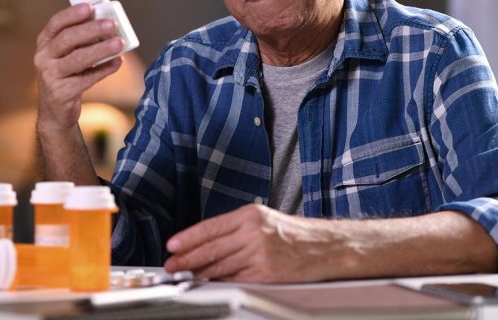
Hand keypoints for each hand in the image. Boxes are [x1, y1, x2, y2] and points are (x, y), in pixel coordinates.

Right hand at [33, 3, 123, 131]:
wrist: (55, 110)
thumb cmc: (66, 74)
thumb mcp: (65, 55)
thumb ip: (81, 40)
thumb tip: (109, 25)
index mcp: (44, 43)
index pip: (55, 23)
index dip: (72, 14)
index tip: (90, 7)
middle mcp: (43, 58)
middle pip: (67, 39)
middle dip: (91, 30)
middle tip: (111, 25)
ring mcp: (50, 76)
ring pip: (78, 59)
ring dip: (101, 50)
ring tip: (119, 43)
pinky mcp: (61, 93)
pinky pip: (87, 79)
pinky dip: (104, 69)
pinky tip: (117, 62)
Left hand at [163, 204, 342, 282]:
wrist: (326, 247)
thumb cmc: (295, 234)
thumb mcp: (264, 219)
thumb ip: (236, 228)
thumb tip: (207, 242)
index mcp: (250, 215)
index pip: (210, 227)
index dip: (188, 237)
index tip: (172, 245)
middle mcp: (253, 232)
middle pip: (211, 248)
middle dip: (187, 258)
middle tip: (171, 264)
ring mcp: (259, 254)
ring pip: (220, 265)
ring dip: (199, 272)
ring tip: (185, 275)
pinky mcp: (266, 274)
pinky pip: (236, 279)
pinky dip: (221, 282)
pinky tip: (209, 283)